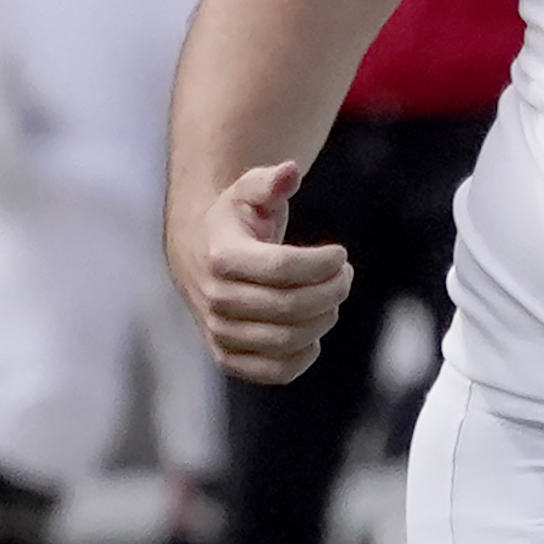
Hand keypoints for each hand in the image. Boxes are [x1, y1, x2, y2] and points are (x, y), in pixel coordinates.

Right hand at [179, 161, 352, 383]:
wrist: (199, 255)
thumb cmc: (235, 220)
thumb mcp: (248, 190)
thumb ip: (269, 180)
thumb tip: (288, 171)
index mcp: (221, 258)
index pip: (282, 269)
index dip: (322, 263)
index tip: (339, 254)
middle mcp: (215, 299)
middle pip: (291, 306)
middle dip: (332, 289)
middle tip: (344, 275)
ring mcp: (219, 332)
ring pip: (288, 340)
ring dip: (325, 318)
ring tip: (331, 295)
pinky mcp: (228, 357)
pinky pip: (275, 372)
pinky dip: (305, 355)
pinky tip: (313, 328)